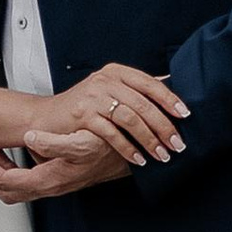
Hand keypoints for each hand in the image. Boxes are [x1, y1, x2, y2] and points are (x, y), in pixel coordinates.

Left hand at [0, 126, 133, 202]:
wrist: (130, 159)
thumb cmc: (108, 153)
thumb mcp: (81, 144)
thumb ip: (53, 142)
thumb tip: (28, 138)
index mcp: (47, 180)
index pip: (4, 180)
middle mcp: (48, 185)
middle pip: (5, 189)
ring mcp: (53, 183)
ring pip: (16, 185)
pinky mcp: (59, 177)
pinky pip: (28, 177)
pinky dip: (16, 165)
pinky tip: (19, 147)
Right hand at [27, 61, 187, 166]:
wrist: (45, 118)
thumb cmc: (83, 108)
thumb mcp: (110, 91)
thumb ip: (136, 90)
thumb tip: (170, 84)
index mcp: (116, 72)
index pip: (150, 83)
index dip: (170, 99)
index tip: (186, 116)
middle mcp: (105, 80)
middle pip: (143, 103)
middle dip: (164, 126)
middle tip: (178, 144)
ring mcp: (93, 96)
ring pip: (130, 118)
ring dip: (149, 139)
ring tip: (161, 155)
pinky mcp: (83, 114)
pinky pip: (112, 133)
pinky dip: (128, 148)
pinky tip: (138, 159)